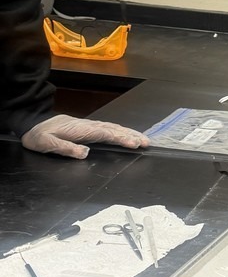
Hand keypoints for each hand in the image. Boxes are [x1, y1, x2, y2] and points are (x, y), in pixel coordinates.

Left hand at [21, 114, 148, 159]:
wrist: (32, 123)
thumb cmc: (39, 136)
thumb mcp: (47, 144)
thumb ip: (66, 148)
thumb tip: (85, 153)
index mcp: (80, 130)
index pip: (104, 134)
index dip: (120, 138)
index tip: (133, 144)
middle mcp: (88, 126)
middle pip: (113, 129)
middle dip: (131, 135)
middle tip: (146, 143)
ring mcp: (89, 126)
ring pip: (113, 128)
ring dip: (129, 133)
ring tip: (143, 139)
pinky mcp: (88, 127)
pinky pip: (108, 128)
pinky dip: (120, 131)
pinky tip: (127, 135)